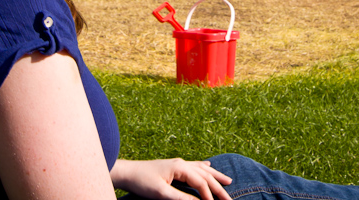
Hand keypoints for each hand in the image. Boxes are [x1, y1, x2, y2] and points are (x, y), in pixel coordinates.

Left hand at [111, 158, 231, 199]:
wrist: (127, 171)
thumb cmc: (142, 182)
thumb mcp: (161, 193)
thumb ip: (181, 198)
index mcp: (180, 167)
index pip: (201, 182)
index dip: (210, 195)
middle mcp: (182, 163)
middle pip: (205, 175)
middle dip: (219, 187)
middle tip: (231, 199)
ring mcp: (178, 163)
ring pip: (202, 169)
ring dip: (215, 176)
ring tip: (228, 181)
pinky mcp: (174, 166)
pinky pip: (194, 166)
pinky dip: (204, 168)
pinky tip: (208, 166)